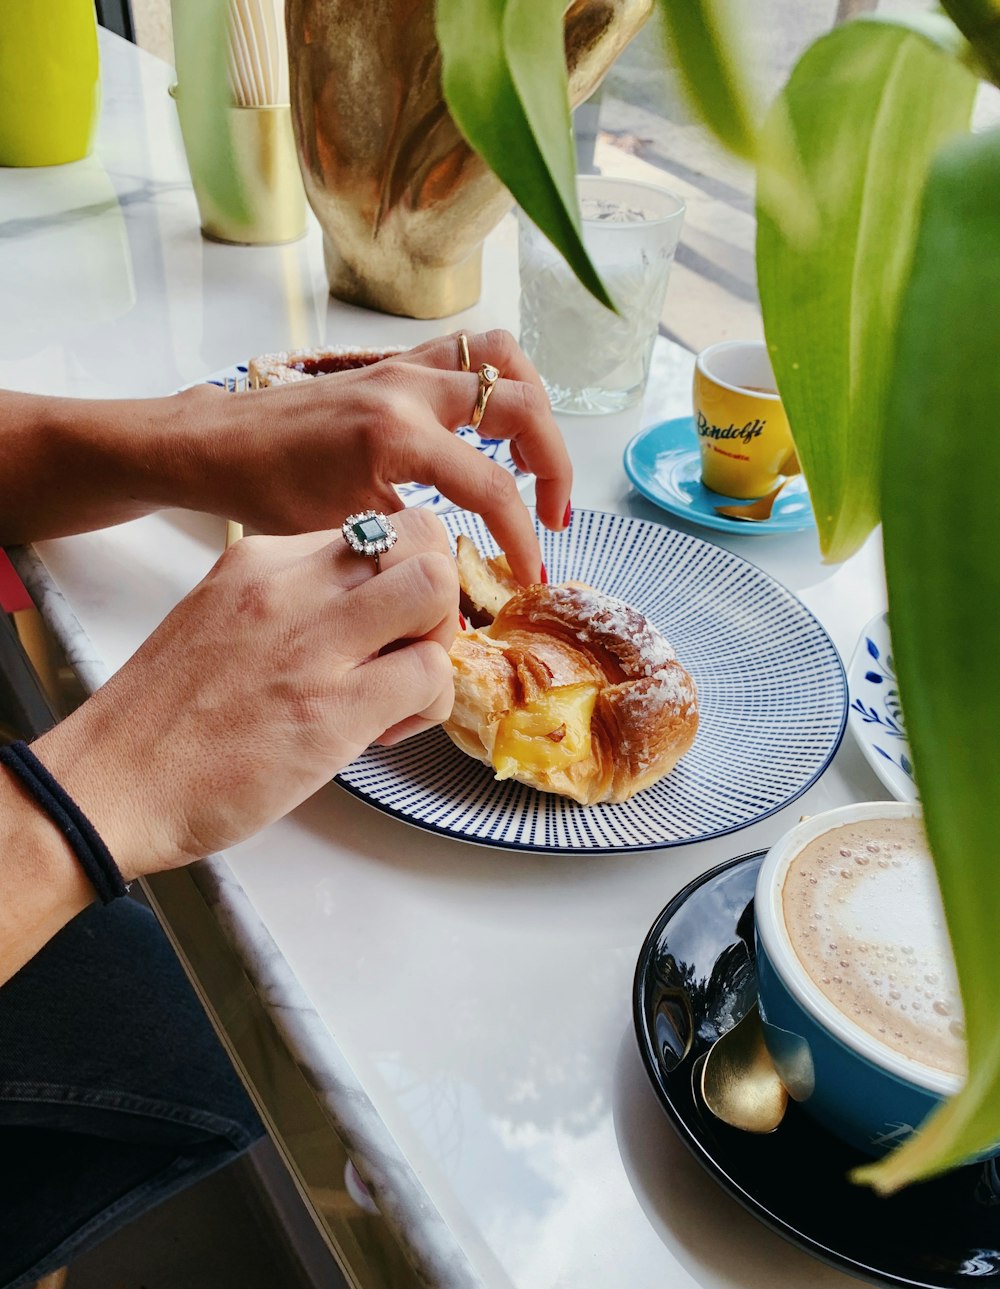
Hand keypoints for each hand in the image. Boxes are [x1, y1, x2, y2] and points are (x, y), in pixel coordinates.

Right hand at [33, 508, 456, 878]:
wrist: (109, 784)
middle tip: (411, 646)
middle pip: (419, 535)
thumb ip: (289, 604)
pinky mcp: (331, 710)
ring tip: (404, 688)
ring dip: (440, 640)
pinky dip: (431, 704)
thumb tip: (360, 618)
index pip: (374, 530)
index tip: (384, 623)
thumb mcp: (222, 620)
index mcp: (261, 560)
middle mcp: (290, 586)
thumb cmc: (163, 719)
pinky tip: (388, 731)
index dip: (399, 573)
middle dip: (437, 591)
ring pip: (435, 587)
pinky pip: (430, 674)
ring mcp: (313, 644)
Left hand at [177, 329, 570, 585]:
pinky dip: (499, 383)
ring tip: (535, 459)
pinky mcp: (395, 364)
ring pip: (503, 358)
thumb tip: (462, 576)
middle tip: (552, 516)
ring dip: (534, 406)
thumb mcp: (346, 531)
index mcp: (396, 437)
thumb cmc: (268, 491)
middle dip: (554, 465)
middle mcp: (409, 388)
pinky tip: (492, 429)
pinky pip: (469, 352)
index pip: (493, 487)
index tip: (529, 575)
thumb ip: (413, 541)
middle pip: (523, 405)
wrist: (218, 444)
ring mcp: (403, 367)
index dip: (523, 538)